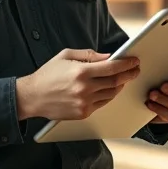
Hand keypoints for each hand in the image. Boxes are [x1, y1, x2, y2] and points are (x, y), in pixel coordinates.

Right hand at [16, 49, 140, 120]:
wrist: (32, 97)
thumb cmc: (48, 74)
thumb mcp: (66, 56)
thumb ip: (89, 55)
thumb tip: (108, 56)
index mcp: (81, 72)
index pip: (112, 68)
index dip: (126, 64)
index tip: (134, 61)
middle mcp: (84, 89)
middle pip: (116, 82)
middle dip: (129, 74)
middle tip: (135, 69)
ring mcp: (84, 103)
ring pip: (111, 94)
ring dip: (120, 85)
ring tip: (123, 78)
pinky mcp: (83, 113)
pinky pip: (102, 103)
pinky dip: (109, 95)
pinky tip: (110, 88)